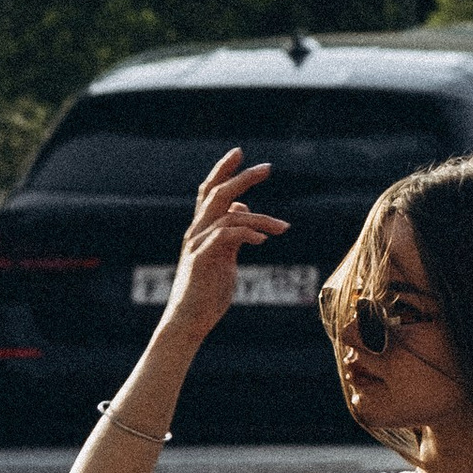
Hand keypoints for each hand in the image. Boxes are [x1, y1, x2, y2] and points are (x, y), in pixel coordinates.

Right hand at [166, 150, 288, 334]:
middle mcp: (197, 231)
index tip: (239, 152)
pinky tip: (262, 241)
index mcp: (201, 229)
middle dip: (242, 178)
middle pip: (217, 194)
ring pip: (228, 215)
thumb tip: (243, 208)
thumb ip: (232, 232)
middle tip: (268, 168)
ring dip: (261, 219)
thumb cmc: (208, 291)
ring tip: (283, 227)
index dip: (223, 170)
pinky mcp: (202, 259)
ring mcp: (197, 244)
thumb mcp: (224, 256)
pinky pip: (226, 237)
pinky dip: (246, 234)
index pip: (209, 191)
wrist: (188, 320)